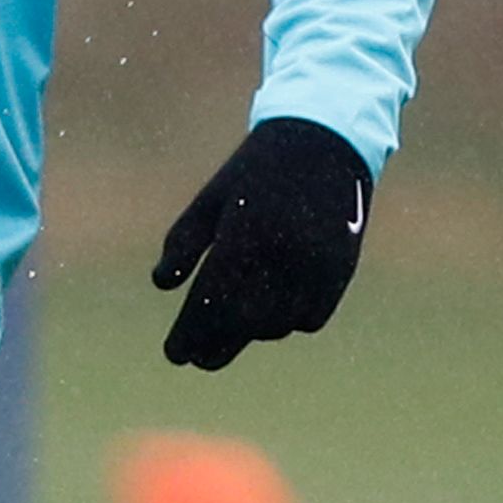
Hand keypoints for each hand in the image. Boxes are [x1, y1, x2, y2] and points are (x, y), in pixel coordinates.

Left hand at [151, 117, 371, 368]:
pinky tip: (270, 316)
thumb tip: (162, 284)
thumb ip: (183, 241)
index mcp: (242, 235)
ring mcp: (315, 267)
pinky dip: (288, 323)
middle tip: (197, 359)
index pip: (210, 302)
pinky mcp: (340, 272)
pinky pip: (309, 319)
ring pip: (276, 326)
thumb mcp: (212, 199)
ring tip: (232, 328)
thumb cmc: (256, 172)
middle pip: (241, 324)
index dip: (190, 335)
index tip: (174, 354)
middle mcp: (281, 256)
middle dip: (216, 347)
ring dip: (251, 333)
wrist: (325, 143)